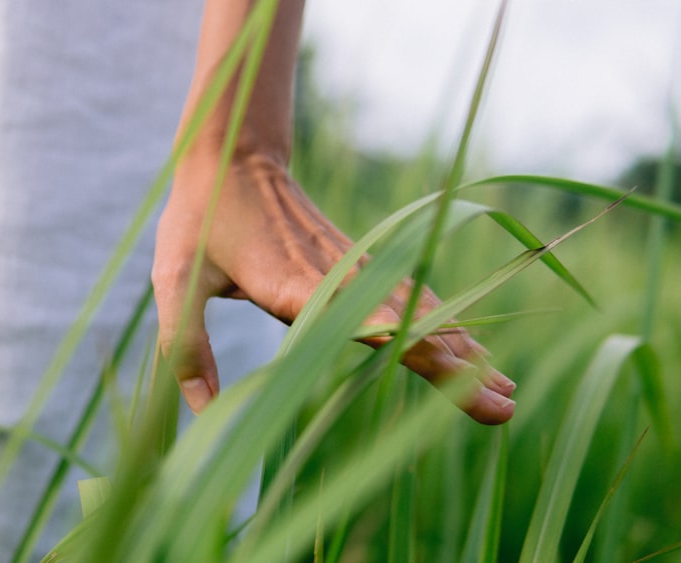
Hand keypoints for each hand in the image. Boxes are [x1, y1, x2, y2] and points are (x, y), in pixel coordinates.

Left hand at [152, 151, 515, 423]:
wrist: (233, 152)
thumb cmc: (199, 217)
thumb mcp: (176, 279)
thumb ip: (186, 347)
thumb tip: (201, 416)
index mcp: (290, 282)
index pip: (356, 318)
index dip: (403, 342)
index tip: (450, 371)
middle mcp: (333, 274)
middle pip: (405, 324)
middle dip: (454, 369)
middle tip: (502, 410)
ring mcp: (351, 264)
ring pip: (417, 311)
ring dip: (462, 351)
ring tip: (505, 392)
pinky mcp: (356, 259)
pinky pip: (408, 296)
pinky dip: (443, 325)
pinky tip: (470, 349)